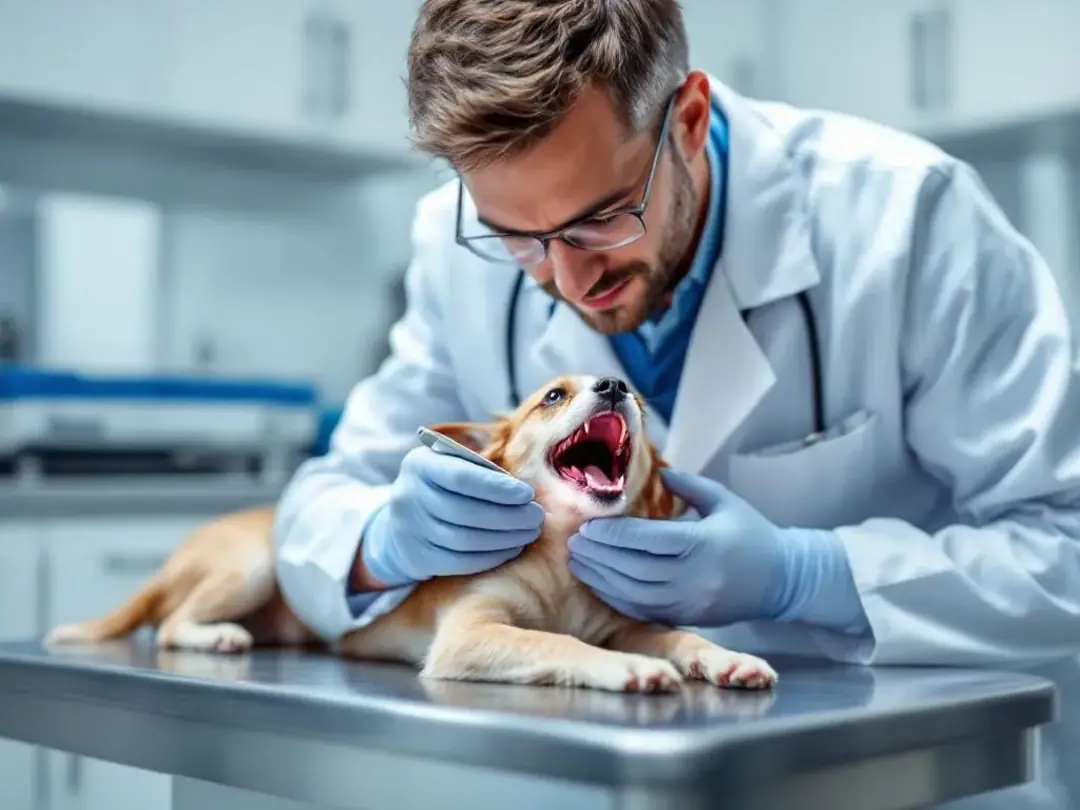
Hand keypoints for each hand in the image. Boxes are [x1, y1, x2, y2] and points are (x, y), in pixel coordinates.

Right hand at [360, 446, 544, 586]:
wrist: (401, 524)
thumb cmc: (441, 488)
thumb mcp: (451, 466)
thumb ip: (481, 471)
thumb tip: (527, 492)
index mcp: (420, 465)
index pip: (461, 477)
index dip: (498, 488)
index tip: (528, 494)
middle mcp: (409, 496)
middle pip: (465, 512)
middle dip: (509, 516)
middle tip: (537, 517)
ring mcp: (410, 530)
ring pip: (464, 540)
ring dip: (505, 538)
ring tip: (529, 532)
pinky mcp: (417, 558)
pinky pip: (460, 562)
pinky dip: (491, 557)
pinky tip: (512, 548)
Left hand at [568, 469, 854, 629]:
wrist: (782, 580)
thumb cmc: (751, 533)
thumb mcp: (723, 500)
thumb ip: (688, 485)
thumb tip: (656, 469)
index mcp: (705, 544)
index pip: (649, 540)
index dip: (614, 533)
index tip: (588, 524)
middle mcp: (696, 577)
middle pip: (635, 568)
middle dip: (600, 555)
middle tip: (573, 541)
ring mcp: (690, 602)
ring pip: (634, 594)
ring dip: (601, 578)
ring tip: (577, 560)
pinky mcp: (686, 619)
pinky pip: (643, 610)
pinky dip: (616, 597)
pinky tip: (598, 581)